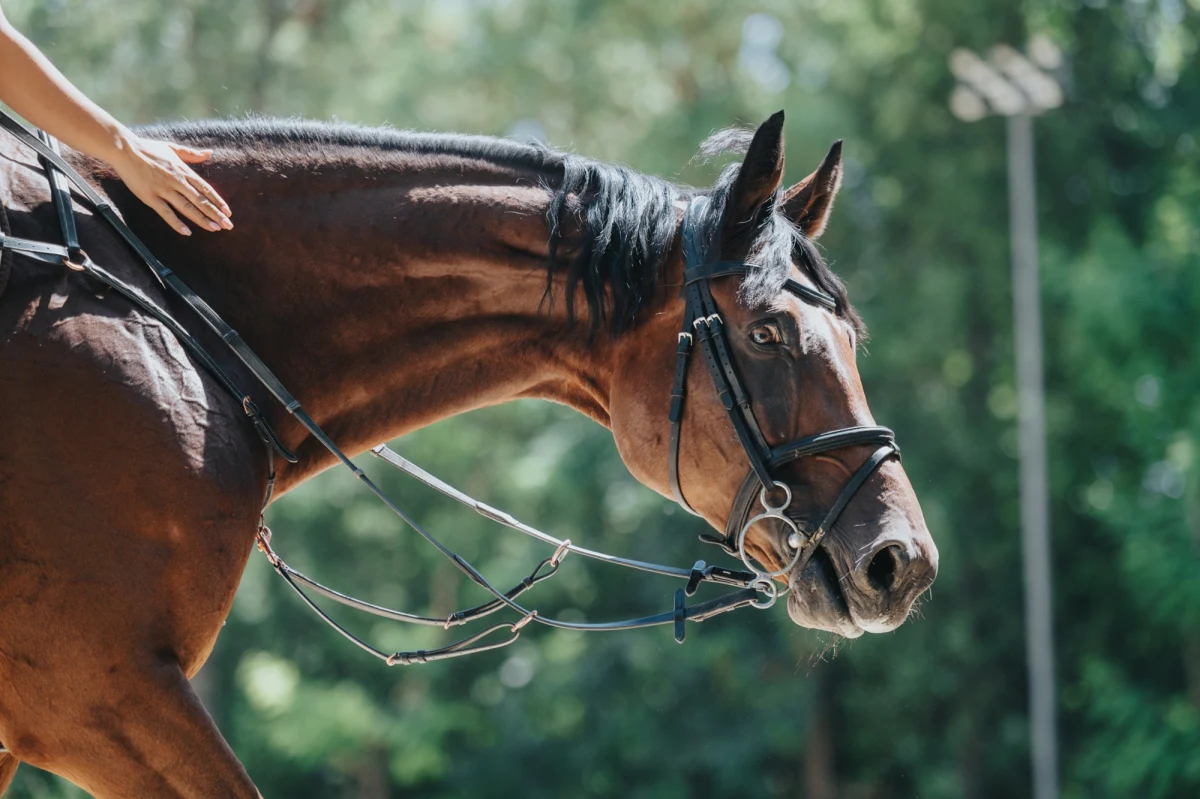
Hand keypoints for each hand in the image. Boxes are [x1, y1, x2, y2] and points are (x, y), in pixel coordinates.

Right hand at [110, 135, 232, 235]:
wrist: (124, 150)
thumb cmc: (149, 149)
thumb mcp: (172, 148)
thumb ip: (191, 154)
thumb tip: (209, 153)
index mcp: (183, 170)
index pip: (205, 188)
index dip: (217, 201)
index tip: (228, 212)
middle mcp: (176, 181)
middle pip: (200, 200)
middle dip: (215, 214)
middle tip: (228, 226)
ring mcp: (163, 189)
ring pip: (187, 207)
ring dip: (202, 219)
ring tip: (215, 229)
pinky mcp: (150, 197)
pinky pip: (165, 212)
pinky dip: (176, 223)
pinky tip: (187, 232)